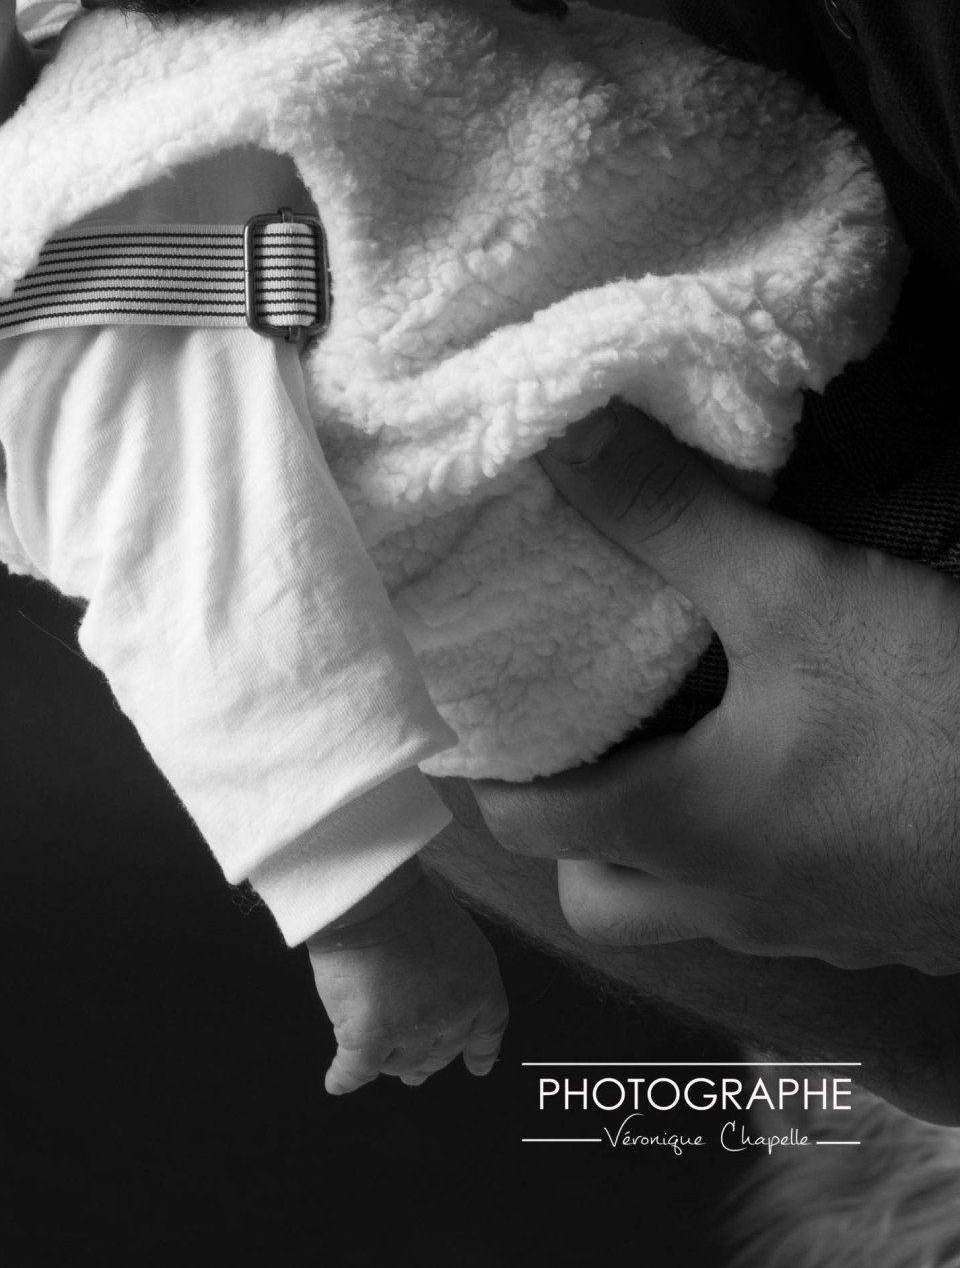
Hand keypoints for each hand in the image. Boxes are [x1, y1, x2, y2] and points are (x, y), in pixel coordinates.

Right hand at [306, 868, 507, 1095]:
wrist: (372, 895)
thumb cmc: (406, 895)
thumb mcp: (450, 927)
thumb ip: (448, 963)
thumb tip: (429, 972)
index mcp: (478, 982)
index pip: (488, 1027)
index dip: (481, 1050)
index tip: (479, 1067)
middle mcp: (451, 1014)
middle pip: (441, 1052)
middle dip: (427, 1063)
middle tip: (413, 1072)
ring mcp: (411, 1030)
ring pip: (399, 1061)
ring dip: (387, 1062)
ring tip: (375, 1061)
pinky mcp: (370, 1037)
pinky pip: (356, 1068)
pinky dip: (345, 1076)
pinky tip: (337, 1083)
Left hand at [475, 404, 959, 972]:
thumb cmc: (938, 719)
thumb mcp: (798, 591)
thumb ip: (671, 515)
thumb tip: (555, 437)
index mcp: (682, 830)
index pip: (524, 818)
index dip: (477, 760)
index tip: (458, 690)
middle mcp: (732, 902)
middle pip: (595, 893)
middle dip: (564, 823)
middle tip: (565, 719)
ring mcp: (814, 931)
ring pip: (689, 909)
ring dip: (659, 845)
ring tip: (666, 735)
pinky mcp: (884, 927)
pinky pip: (779, 909)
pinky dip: (752, 854)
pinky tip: (783, 769)